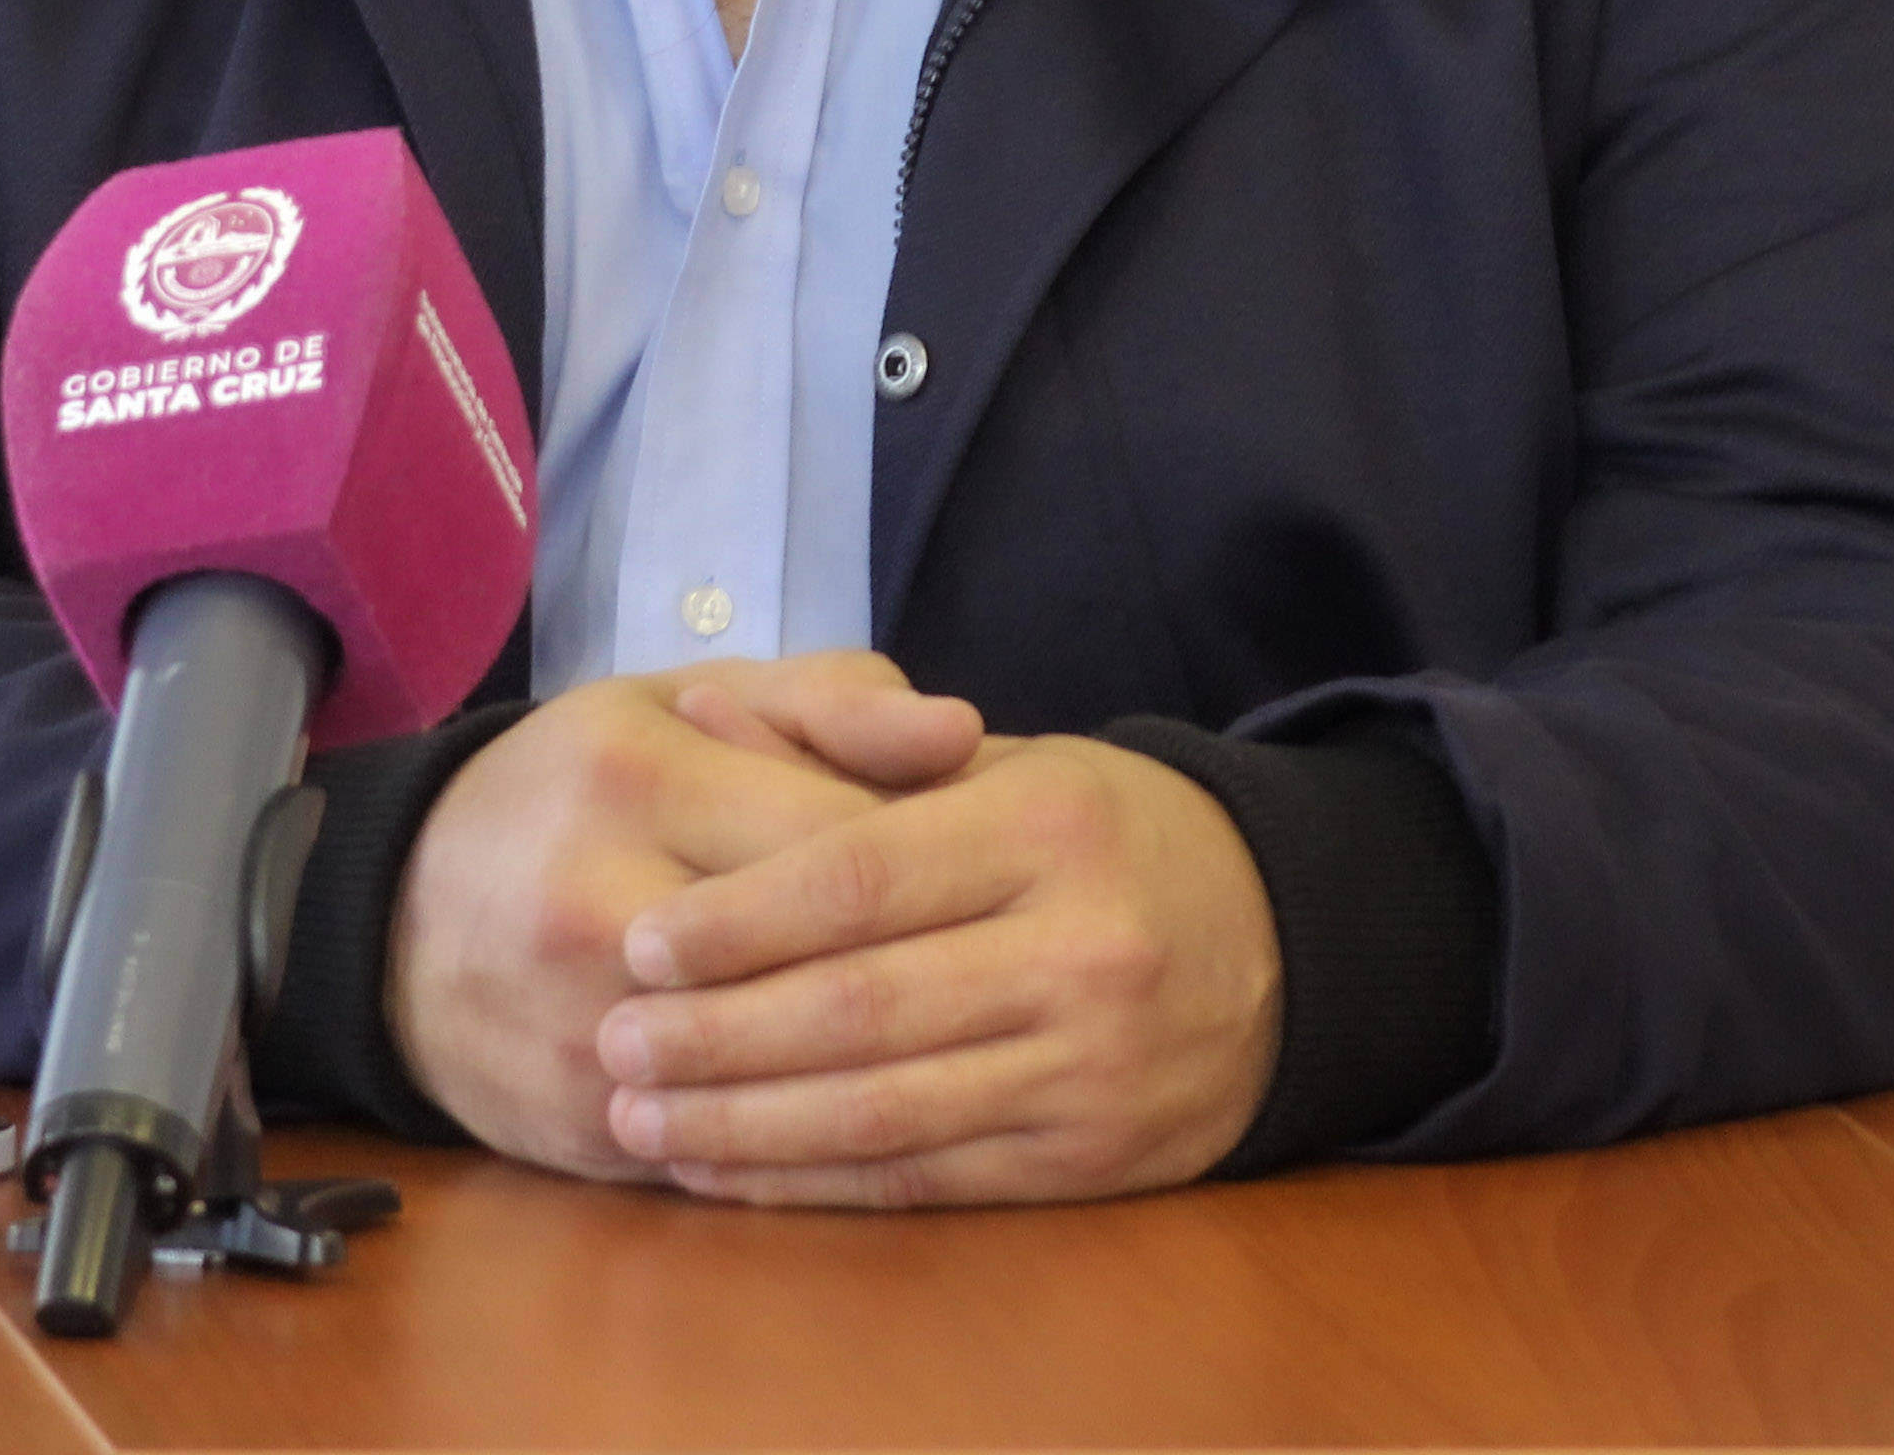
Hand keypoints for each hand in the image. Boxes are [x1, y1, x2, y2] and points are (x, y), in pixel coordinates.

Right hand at [384, 655, 936, 1177]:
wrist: (396, 919)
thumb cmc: (578, 789)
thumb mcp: (687, 701)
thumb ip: (830, 702)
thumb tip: (963, 734)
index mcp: (637, 777)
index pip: (843, 836)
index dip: (939, 863)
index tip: (978, 872)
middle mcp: (597, 905)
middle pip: (823, 957)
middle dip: (925, 964)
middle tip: (979, 961)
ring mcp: (585, 1030)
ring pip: (788, 1067)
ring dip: (879, 1059)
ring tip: (941, 1035)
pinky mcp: (584, 1124)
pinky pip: (738, 1140)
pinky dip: (810, 1128)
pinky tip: (863, 1100)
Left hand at [591, 729, 1281, 1205]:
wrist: (1282, 949)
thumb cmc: (1104, 839)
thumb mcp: (1003, 761)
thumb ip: (849, 741)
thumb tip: (702, 711)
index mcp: (1047, 828)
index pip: (864, 878)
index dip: (741, 919)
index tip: (643, 941)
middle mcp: (1080, 950)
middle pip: (861, 1006)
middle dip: (718, 1034)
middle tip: (612, 1037)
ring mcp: (1091, 1067)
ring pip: (883, 1109)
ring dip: (743, 1123)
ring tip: (639, 1115)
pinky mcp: (1090, 1160)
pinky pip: (924, 1179)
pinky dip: (811, 1182)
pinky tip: (725, 1169)